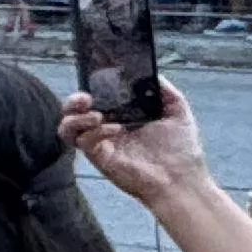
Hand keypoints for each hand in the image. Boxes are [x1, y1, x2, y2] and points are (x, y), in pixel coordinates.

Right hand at [57, 88, 208, 205]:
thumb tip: (150, 72)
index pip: (95, 99)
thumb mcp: (177, 111)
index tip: (96, 79)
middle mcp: (106, 129)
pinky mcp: (100, 158)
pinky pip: (84, 142)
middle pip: (72, 112)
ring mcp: (101, 144)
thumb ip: (164, 90)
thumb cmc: (182, 150)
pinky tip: (115, 129)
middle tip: (85, 97)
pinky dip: (95, 132)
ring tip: (95, 114)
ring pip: (67, 128)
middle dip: (72, 101)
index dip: (90, 88)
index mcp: (121, 116)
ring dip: (75, 118)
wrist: (183, 179)